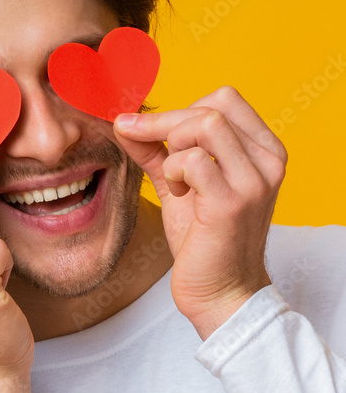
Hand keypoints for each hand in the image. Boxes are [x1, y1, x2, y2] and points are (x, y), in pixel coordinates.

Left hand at [113, 85, 285, 338]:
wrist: (220, 293)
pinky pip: (192, 160)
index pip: (225, 98)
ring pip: (204, 125)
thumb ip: (156, 151)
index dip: (180, 109)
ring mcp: (254, 180)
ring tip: (174, 180)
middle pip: (212, 106)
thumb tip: (124, 122)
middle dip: (165, 124)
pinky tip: (177, 193)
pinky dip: (173, 170)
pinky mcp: (231, 202)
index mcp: (263, 150)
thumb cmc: (204, 241)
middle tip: (145, 149)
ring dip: (172, 146)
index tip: (150, 131)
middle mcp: (267, 160)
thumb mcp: (179, 185)